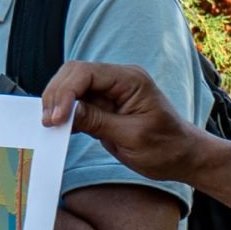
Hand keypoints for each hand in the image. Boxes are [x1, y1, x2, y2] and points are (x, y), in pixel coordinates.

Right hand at [41, 60, 200, 182]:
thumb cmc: (166, 147)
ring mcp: (110, 91)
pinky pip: (77, 102)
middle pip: (74, 74)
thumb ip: (97, 121)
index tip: (54, 119)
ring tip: (49, 126)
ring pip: (72, 86)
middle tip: (47, 123)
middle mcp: (119, 79)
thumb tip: (64, 114)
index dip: (65, 92)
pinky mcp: (104, 106)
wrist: (183, 156)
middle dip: (56, 95)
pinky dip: (64, 113)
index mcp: (130, 79)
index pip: (87, 73)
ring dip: (57, 103)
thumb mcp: (131, 137)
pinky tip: (58, 128)